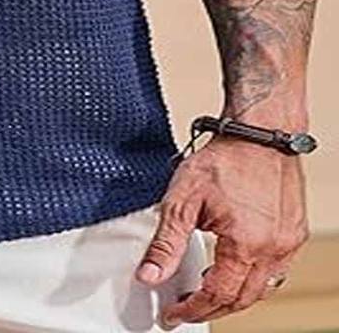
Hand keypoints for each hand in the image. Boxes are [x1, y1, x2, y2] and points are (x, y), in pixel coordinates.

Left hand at [135, 136, 309, 328]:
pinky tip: (235, 266)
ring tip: (206, 289)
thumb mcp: (183, 198)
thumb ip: (166, 242)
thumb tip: (149, 275)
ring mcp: (289, 242)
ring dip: (235, 295)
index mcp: (246, 245)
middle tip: (186, 308)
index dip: (193, 309)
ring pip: (263, 288)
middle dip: (213, 307)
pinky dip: (253, 277)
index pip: (218, 295)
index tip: (174, 315)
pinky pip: (276, 270)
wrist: (259, 131)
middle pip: (243, 298)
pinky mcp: (295, 232)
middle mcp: (274, 249)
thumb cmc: (225, 157)